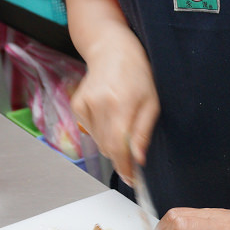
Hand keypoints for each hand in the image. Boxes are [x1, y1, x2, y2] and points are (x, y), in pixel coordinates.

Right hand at [70, 43, 158, 184]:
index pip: (120, 147)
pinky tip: (110, 115)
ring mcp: (85, 105)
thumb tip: (139, 158)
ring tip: (123, 124)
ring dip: (112, 144)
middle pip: (108, 148)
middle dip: (121, 159)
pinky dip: (101, 132)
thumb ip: (143, 132)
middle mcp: (100, 105)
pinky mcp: (77, 106)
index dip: (125, 167)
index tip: (132, 179)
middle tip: (133, 163)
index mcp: (121, 104)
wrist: (111, 50)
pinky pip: (91, 131)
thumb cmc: (137, 74)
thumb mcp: (152, 103)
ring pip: (99, 142)